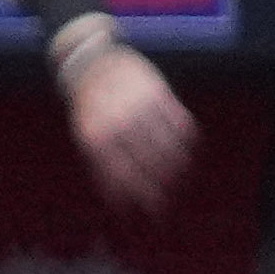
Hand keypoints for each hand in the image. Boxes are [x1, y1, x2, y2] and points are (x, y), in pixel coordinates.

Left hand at [63, 44, 195, 211]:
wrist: (92, 62)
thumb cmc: (90, 107)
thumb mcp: (86, 136)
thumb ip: (103, 168)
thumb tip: (122, 204)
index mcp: (97, 137)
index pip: (127, 177)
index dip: (144, 197)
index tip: (155, 211)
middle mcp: (120, 123)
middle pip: (153, 166)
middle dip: (166, 187)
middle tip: (172, 198)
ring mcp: (141, 108)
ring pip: (173, 148)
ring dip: (181, 168)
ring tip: (181, 177)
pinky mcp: (159, 93)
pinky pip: (183, 126)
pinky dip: (189, 143)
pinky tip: (186, 152)